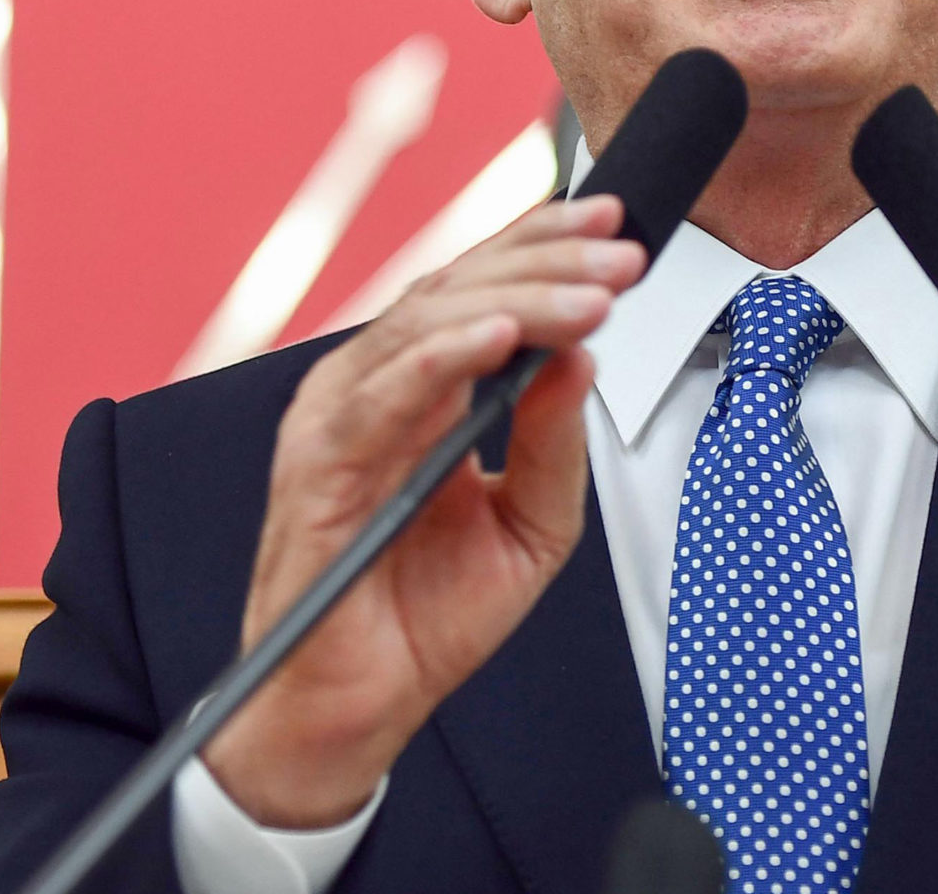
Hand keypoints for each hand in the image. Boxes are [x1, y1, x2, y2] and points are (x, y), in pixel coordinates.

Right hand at [202, 195, 645, 827]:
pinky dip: (441, 359)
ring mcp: (337, 421)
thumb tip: (582, 360)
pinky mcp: (316, 468)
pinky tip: (500, 338)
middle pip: (457, 291)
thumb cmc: (424, 617)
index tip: (616, 228)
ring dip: (516, 302)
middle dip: (548, 266)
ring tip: (588, 297)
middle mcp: (371, 389)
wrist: (356, 710)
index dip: (544, 248)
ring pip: (426, 326)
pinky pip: (380, 397)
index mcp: (415, 389)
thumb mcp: (530, 525)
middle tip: (621, 260)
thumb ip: (553, 442)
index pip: (481, 292)